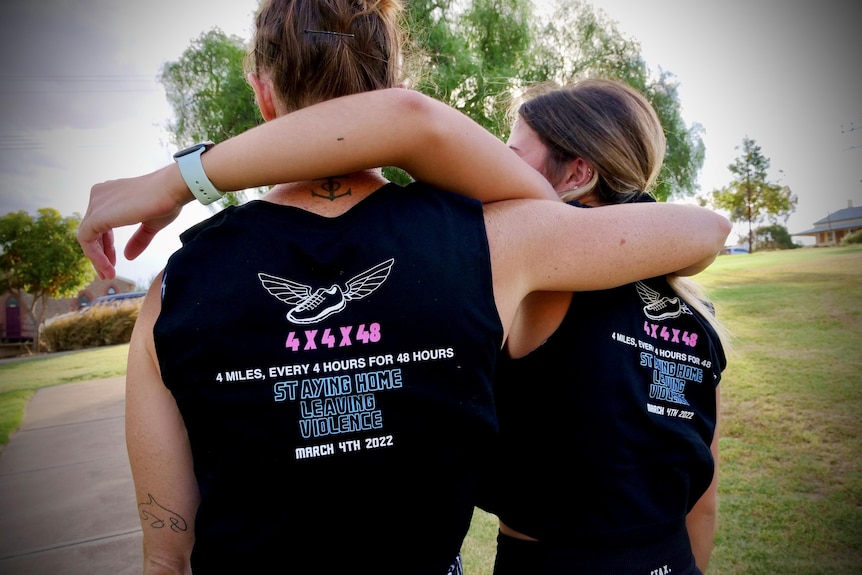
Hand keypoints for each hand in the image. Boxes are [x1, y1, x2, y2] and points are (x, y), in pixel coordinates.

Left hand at [77, 165, 191, 278]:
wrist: (172, 189)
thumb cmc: (167, 201)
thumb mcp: (150, 224)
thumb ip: (138, 239)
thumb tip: (128, 256)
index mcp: (110, 194)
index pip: (100, 224)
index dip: (106, 246)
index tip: (114, 262)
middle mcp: (99, 196)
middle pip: (92, 231)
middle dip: (100, 254)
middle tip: (108, 272)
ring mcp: (96, 203)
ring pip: (86, 236)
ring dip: (96, 258)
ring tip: (108, 274)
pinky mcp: (97, 215)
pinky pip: (86, 239)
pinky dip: (95, 256)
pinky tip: (107, 267)